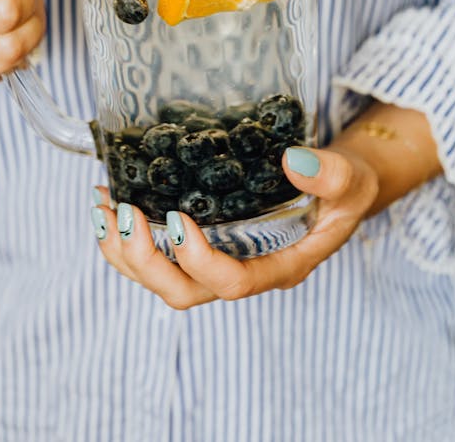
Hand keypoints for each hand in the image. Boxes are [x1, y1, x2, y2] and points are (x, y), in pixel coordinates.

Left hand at [91, 145, 378, 308]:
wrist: (339, 186)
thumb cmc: (346, 189)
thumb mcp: (352, 180)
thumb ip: (332, 175)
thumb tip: (294, 161)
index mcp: (280, 266)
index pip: (232, 282)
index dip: (198, 259)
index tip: (177, 216)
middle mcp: (245, 270)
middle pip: (184, 292)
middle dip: (144, 260)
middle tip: (120, 214)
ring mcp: (221, 260)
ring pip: (162, 281)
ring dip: (124, 252)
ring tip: (102, 208)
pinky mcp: (205, 242)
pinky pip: (159, 255)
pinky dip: (128, 235)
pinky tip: (113, 200)